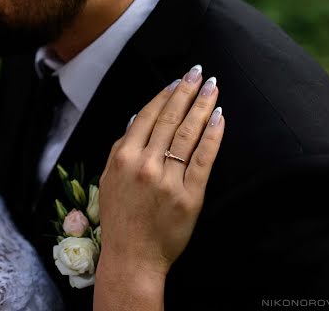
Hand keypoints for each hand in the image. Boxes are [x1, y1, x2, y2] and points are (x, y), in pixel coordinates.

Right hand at [97, 66, 224, 278]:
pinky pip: (203, 159)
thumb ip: (120, 147)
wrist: (132, 255)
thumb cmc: (119, 217)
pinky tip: (219, 118)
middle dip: (186, 92)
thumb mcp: (109, 178)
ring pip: (187, 134)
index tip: (176, 80)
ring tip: (212, 88)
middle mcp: (145, 164)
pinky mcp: (189, 195)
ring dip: (202, 107)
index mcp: (122, 157)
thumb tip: (135, 119)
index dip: (163, 95)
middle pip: (169, 119)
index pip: (146, 117)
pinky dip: (212, 136)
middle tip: (199, 73)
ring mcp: (168, 179)